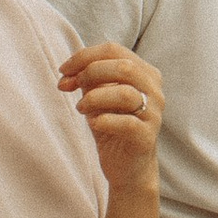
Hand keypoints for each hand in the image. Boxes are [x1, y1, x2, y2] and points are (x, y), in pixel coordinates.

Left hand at [57, 41, 163, 192]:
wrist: (128, 167)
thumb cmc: (112, 126)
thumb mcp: (97, 96)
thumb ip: (86, 79)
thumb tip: (66, 73)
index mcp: (145, 73)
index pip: (114, 50)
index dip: (84, 56)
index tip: (63, 71)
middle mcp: (154, 90)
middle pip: (123, 66)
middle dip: (90, 73)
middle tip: (71, 87)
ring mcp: (153, 114)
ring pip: (125, 93)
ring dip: (95, 97)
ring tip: (81, 108)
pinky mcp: (146, 137)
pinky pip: (126, 124)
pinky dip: (104, 121)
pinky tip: (94, 123)